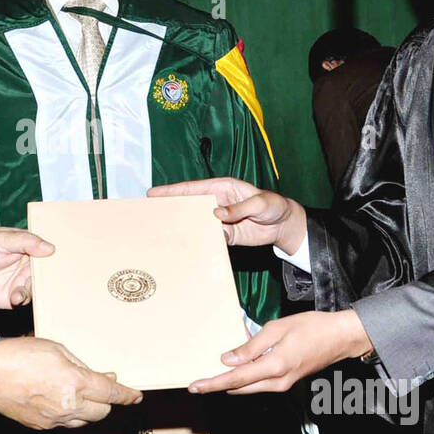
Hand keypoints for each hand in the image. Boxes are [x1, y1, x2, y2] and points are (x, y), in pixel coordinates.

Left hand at [0, 229, 52, 307]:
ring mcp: (22, 281)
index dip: (56, 255)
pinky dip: (23, 298)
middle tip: (52, 278)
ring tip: (29, 287)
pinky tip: (16, 296)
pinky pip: (25, 299)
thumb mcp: (0, 239)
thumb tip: (49, 247)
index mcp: (28, 247)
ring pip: (39, 287)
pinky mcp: (14, 296)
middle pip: (47, 272)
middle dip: (51, 275)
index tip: (64, 259)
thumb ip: (24, 241)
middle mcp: (28, 265)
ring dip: (38, 289)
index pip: (48, 251)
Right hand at [0, 337, 142, 428]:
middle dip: (106, 401)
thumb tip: (102, 377)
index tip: (136, 396)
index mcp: (75, 383)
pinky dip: (69, 415)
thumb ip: (82, 365)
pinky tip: (59, 400)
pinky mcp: (41, 427)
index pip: (111, 394)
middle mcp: (68, 406)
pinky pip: (65, 424)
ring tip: (78, 394)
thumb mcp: (56, 349)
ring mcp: (54, 420)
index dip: (127, 395)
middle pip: (102, 412)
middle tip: (101, 387)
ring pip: (84, 421)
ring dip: (89, 410)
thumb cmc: (18, 355)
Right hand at [147, 177, 306, 253]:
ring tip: (161, 231)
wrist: (283, 225)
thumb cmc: (273, 206)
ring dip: (181, 226)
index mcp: (222, 188)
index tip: (154, 194)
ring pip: (195, 222)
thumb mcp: (259, 203)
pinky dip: (197, 241)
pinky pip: (208, 237)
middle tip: (150, 213)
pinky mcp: (224, 235)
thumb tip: (216, 214)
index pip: (193, 189)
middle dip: (170, 208)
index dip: (172, 191)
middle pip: (189, 205)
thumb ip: (239, 208)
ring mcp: (219, 220)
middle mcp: (216, 203)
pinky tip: (185, 245)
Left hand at [189, 309, 373, 394]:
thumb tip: (228, 360)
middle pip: (239, 388)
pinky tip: (237, 367)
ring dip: (230, 382)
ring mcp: (283, 384)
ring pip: (248, 387)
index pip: (235, 379)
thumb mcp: (277, 329)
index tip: (195, 386)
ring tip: (212, 374)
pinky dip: (245, 378)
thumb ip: (251, 346)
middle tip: (198, 382)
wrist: (341, 338)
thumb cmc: (312, 328)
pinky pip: (259, 383)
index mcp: (273, 367)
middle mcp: (277, 381)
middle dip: (217, 385)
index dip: (213, 383)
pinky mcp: (286, 381)